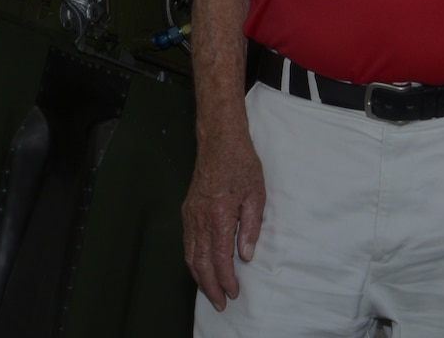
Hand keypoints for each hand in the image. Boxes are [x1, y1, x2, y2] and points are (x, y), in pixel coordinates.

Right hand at [181, 131, 265, 309]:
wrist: (219, 140)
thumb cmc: (241, 163)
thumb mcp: (256, 195)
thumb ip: (251, 227)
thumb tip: (245, 254)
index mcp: (219, 216)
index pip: (220, 258)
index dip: (226, 279)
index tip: (234, 292)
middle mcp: (200, 218)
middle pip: (201, 262)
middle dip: (210, 286)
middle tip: (220, 303)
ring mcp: (190, 214)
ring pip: (190, 254)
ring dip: (199, 277)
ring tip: (210, 292)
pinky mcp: (187, 210)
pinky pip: (187, 242)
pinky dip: (192, 260)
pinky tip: (200, 267)